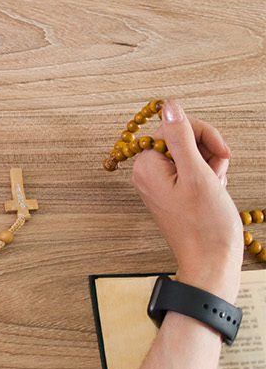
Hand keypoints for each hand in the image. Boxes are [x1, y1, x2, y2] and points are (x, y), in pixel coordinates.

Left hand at [130, 99, 240, 299]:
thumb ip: (182, 137)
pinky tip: (213, 194)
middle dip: (207, 153)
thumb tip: (169, 105)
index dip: (203, 135)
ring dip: (210, 166)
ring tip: (216, 188)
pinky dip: (207, 178)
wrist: (212, 263)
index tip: (223, 154)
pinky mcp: (171, 193)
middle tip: (217, 175)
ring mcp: (158, 184)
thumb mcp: (198, 174)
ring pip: (190, 156)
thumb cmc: (206, 225)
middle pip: (181, 140)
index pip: (174, 127)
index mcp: (146, 165)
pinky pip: (191, 172)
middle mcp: (146, 172)